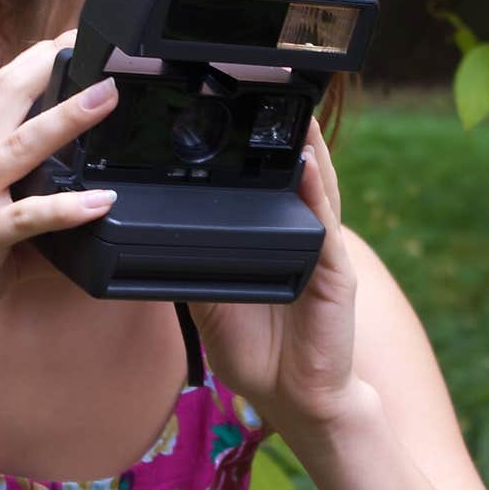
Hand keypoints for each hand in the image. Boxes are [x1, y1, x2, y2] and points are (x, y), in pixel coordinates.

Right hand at [0, 34, 118, 372]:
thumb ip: (29, 204)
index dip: (37, 60)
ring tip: (107, 96)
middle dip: (50, 63)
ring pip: (20, 146)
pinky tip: (100, 202)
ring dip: (66, 118)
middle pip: (5, 96)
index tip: (76, 38)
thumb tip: (85, 201)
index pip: (0, 91)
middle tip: (98, 43)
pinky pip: (26, 218)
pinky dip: (66, 207)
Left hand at [188, 121, 361, 435]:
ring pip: (315, 190)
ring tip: (295, 111)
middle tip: (262, 90)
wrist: (296, 399)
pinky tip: (308, 166)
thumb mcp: (209, 309)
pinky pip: (325, 227)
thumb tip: (153, 241)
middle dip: (281, 137)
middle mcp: (298, 240)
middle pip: (291, 178)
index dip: (247, 155)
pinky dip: (317, 193)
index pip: (259, 190)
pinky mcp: (335, 274)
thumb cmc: (258, 356)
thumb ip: (192, 273)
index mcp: (268, 245)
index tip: (221, 117)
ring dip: (308, 150)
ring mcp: (320, 253)